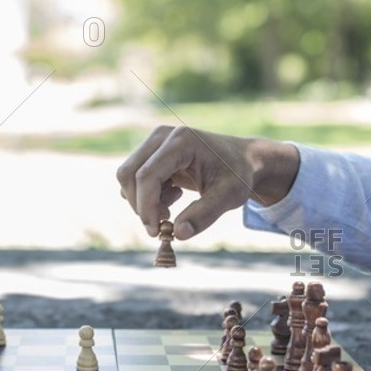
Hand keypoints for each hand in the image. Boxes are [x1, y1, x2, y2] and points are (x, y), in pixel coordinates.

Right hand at [115, 125, 299, 240]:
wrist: (243, 160)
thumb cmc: (237, 175)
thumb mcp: (229, 196)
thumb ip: (204, 215)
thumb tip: (178, 234)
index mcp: (181, 141)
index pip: (147, 175)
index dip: (146, 206)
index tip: (155, 232)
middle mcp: (162, 137)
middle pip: (128, 174)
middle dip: (140, 205)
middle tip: (162, 225)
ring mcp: (155, 142)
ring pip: (128, 177)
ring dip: (144, 201)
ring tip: (172, 207)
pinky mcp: (153, 152)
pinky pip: (135, 178)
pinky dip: (147, 195)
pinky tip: (172, 196)